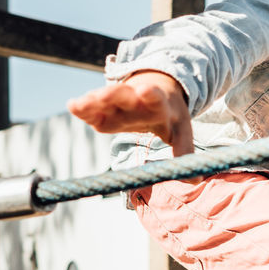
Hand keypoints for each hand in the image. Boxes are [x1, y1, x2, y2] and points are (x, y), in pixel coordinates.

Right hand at [67, 70, 194, 155]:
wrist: (153, 88)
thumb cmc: (167, 116)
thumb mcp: (180, 131)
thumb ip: (183, 152)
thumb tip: (195, 181)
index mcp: (158, 103)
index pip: (155, 98)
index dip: (150, 95)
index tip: (146, 91)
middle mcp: (136, 99)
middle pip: (124, 95)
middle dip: (114, 96)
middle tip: (103, 96)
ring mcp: (117, 101)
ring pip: (105, 98)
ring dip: (94, 100)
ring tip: (82, 103)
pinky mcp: (102, 106)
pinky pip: (91, 106)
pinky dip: (82, 106)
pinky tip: (73, 106)